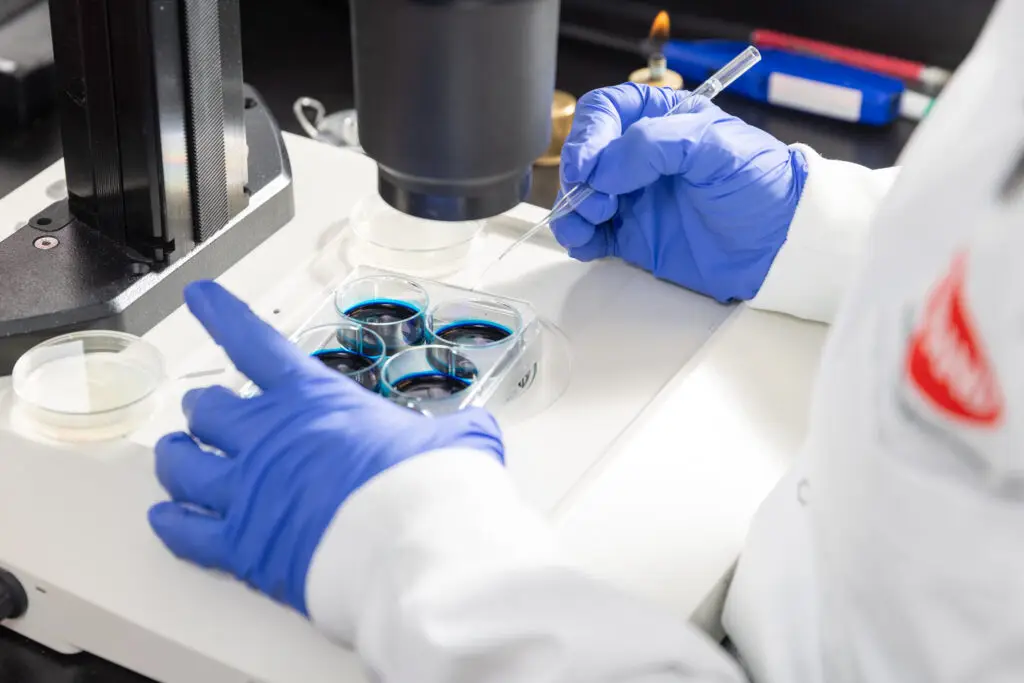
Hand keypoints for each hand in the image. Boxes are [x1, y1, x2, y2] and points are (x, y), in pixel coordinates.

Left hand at [149, 281, 503, 613]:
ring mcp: (249, 490)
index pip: (255, 344)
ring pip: (182, 465)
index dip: (223, 316)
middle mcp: (270, 437)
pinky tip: (166, 518)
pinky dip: (172, 522)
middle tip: (205, 414)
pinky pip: (186, 531)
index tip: (202, 298)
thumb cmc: (430, 486)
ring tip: (176, 454)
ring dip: (176, 456)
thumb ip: (453, 430)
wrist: (417, 548)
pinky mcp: (242, 544)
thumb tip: (470, 435)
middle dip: (205, 410)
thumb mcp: (457, 439)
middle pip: (209, 411)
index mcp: (315, 401)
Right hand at [555, 83, 808, 302]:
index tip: (588, 165)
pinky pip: (590, 233)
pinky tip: (587, 244)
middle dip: (579, 177)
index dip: (588, 135)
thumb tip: (603, 167)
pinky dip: (579, 238)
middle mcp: (641, 156)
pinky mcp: (632, 236)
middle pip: (584, 155)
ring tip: (586, 228)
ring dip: (572, 210)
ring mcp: (633, 197)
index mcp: (661, 120)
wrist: (781, 244)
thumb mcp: (715, 148)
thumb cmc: (760, 185)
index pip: (605, 112)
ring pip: (581, 196)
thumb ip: (655, 146)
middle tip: (597, 202)